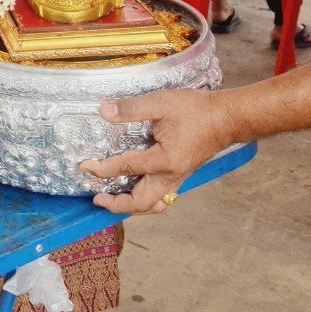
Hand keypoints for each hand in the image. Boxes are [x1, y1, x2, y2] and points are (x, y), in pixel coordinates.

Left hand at [79, 89, 236, 213]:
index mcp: (164, 160)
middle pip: (141, 202)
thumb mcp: (161, 103)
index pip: (126, 167)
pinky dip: (145, 201)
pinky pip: (161, 197)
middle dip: (116, 204)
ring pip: (153, 205)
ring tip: (112, 202)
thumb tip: (104, 111)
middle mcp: (171, 176)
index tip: (84, 167)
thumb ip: (132, 108)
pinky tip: (134, 190)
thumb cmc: (196, 110)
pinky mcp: (181, 176)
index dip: (102, 168)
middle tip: (96, 199)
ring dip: (131, 207)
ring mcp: (177, 178)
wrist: (226, 118)